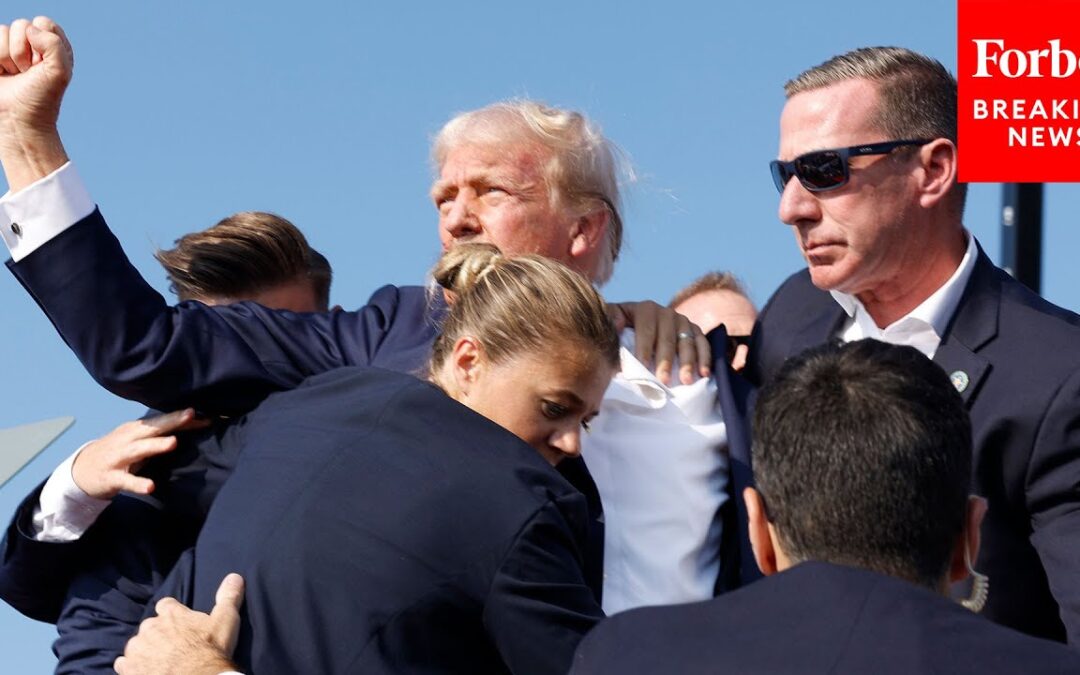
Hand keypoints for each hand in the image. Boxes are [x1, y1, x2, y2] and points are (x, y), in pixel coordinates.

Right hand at [0, 16, 72, 190]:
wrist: (17, 121)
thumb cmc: (41, 99)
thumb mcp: (60, 72)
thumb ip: (54, 44)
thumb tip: (32, 29)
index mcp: (54, 47)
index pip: (43, 23)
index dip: (40, 43)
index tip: (42, 66)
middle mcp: (34, 46)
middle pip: (21, 25)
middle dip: (22, 51)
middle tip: (27, 73)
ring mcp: (13, 51)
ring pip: (2, 32)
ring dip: (7, 56)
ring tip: (14, 75)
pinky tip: (2, 73)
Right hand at [71, 409, 209, 499]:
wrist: (81, 470)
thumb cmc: (119, 452)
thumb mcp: (138, 441)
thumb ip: (162, 435)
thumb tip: (195, 425)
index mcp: (136, 429)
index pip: (162, 421)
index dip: (182, 418)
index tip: (205, 416)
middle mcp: (128, 439)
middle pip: (152, 428)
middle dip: (171, 421)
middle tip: (190, 414)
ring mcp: (118, 457)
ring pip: (139, 449)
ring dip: (156, 445)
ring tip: (174, 443)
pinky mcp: (111, 477)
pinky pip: (126, 481)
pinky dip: (138, 483)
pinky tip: (151, 487)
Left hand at [114, 573, 244, 674]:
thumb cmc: (211, 650)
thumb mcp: (225, 621)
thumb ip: (228, 597)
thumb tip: (235, 576)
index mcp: (171, 614)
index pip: (165, 605)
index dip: (172, 614)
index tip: (180, 624)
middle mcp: (149, 628)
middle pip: (150, 626)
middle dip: (158, 634)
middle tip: (173, 647)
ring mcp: (137, 649)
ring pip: (136, 645)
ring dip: (145, 650)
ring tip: (159, 661)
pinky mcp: (128, 669)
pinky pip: (124, 664)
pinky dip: (132, 667)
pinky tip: (145, 671)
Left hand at [610, 301, 710, 384]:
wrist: (636, 326)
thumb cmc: (620, 328)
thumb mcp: (612, 319)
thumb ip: (610, 320)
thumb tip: (616, 326)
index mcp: (645, 309)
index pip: (646, 328)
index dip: (644, 347)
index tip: (642, 366)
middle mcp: (666, 312)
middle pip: (668, 337)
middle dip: (666, 360)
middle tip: (663, 381)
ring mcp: (682, 320)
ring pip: (687, 341)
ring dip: (688, 361)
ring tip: (686, 380)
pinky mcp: (694, 330)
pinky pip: (702, 343)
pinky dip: (705, 357)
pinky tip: (704, 373)